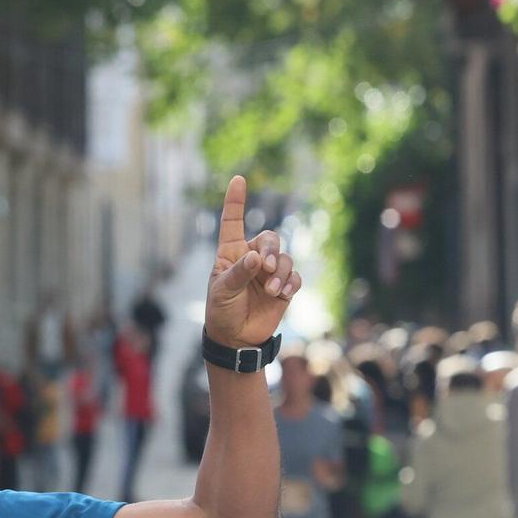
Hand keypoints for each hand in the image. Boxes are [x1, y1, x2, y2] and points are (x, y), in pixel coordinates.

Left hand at [205, 176, 300, 350]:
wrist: (236, 338)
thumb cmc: (222, 311)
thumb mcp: (223, 291)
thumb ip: (239, 273)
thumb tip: (257, 257)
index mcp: (231, 253)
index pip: (232, 222)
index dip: (235, 201)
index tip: (238, 179)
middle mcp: (252, 258)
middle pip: (270, 238)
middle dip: (272, 250)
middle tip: (267, 268)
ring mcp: (269, 272)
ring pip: (285, 258)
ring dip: (281, 272)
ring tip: (271, 289)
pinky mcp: (283, 287)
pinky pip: (295, 277)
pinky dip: (291, 283)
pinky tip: (283, 293)